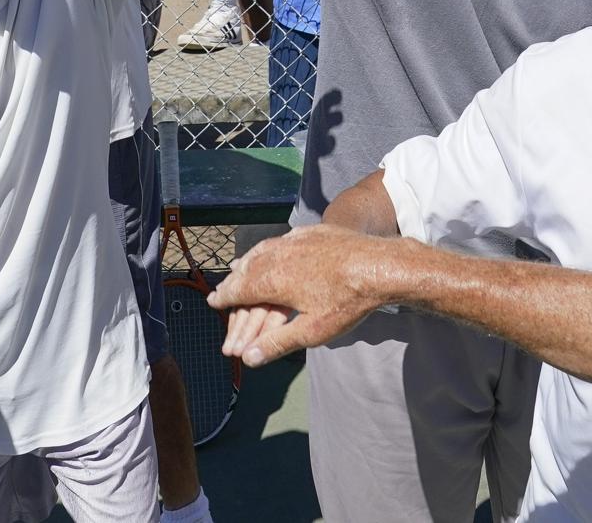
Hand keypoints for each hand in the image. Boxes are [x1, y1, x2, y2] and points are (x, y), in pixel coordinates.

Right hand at [208, 224, 398, 364]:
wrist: (379, 264)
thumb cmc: (346, 301)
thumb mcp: (312, 330)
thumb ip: (277, 343)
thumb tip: (247, 359)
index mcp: (273, 280)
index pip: (239, 290)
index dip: (224, 298)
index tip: (212, 302)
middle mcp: (278, 256)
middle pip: (246, 270)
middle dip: (233, 282)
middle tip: (221, 291)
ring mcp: (294, 240)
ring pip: (261, 251)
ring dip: (247, 262)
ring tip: (239, 269)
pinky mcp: (311, 232)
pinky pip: (280, 241)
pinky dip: (268, 249)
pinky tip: (271, 250)